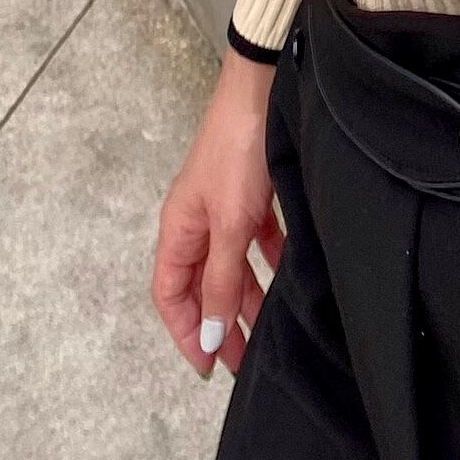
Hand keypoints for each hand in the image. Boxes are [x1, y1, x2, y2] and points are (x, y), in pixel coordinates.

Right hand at [150, 51, 283, 378]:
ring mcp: (224, 206)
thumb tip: (207, 333)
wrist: (265, 92)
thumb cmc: (238, 152)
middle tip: (245, 359)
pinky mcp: (252, 193)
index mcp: (179, 230)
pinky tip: (287, 277)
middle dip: (221, 323)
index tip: (209, 367)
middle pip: (203, 285)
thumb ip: (219, 280)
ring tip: (269, 329)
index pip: (171, 296)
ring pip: (231, 265)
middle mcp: (197, 221)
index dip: (186, 334)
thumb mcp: (230, 225)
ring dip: (246, 297)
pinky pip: (255, 240)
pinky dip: (268, 261)